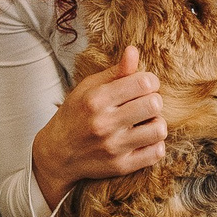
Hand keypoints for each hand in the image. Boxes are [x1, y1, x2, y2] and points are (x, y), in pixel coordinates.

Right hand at [30, 44, 167, 205]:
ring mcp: (113, 147)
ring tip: (146, 123)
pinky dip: (156, 144)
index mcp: (97, 99)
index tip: (143, 86)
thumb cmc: (75, 115)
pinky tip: (144, 139)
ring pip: (159, 129)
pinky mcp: (121, 166)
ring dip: (156, 123)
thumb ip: (115, 72)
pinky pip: (156, 153)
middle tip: (145, 104)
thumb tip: (133, 50)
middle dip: (154, 101)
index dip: (150, 81)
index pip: (143, 82)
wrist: (57, 154)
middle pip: (154, 104)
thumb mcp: (88, 88)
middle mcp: (104, 123)